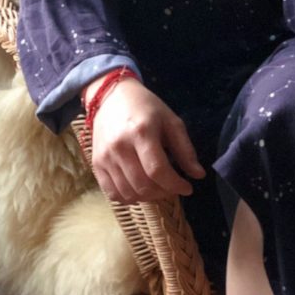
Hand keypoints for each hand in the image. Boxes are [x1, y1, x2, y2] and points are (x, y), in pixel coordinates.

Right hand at [88, 77, 205, 203]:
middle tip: (173, 188)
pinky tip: (139, 190)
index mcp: (142, 132)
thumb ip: (185, 149)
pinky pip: (112, 193)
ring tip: (158, 188)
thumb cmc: (146, 107)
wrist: (112, 96)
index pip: (158, 170)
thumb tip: (198, 175)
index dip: (175, 185)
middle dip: (164, 193)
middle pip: (143, 185)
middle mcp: (120, 147)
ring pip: (128, 193)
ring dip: (148, 198)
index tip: (188, 188)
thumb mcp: (171, 121)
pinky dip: (128, 198)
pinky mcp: (96, 164)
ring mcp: (105, 157)